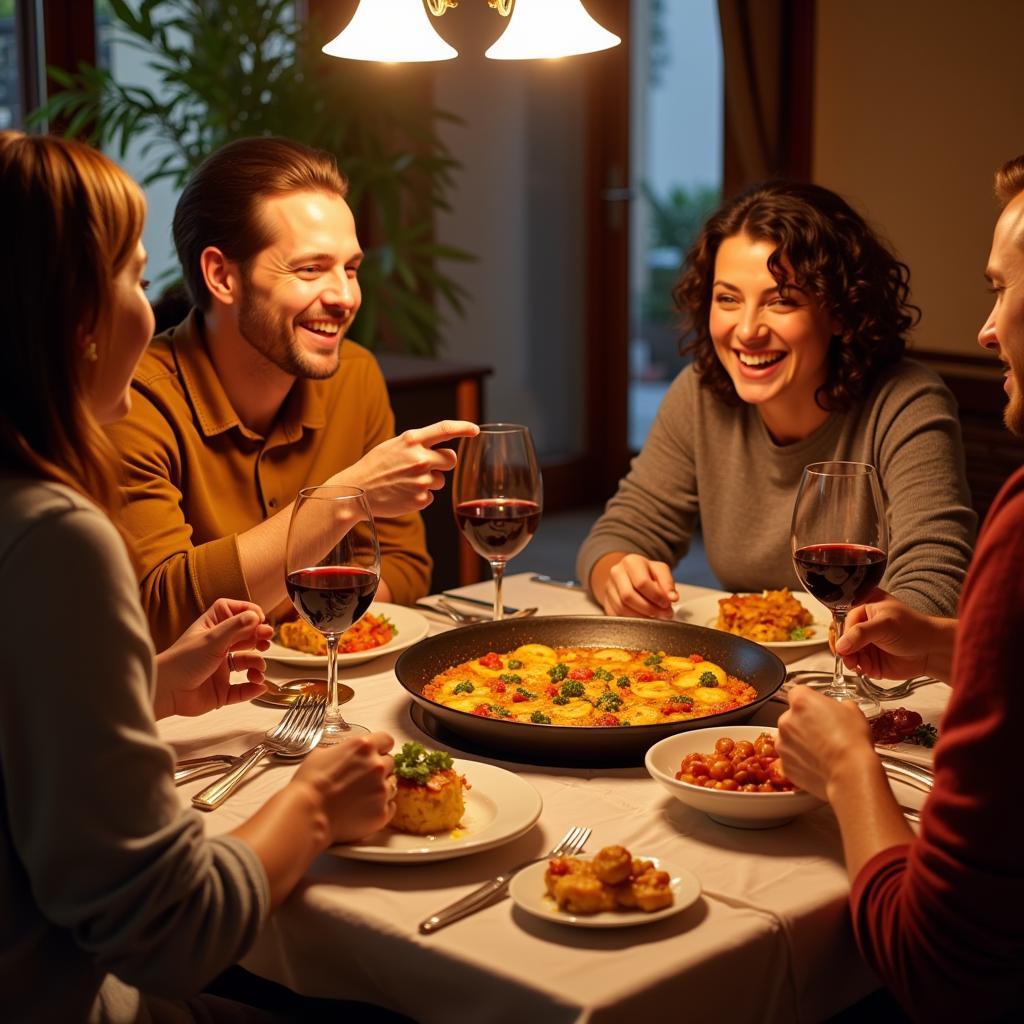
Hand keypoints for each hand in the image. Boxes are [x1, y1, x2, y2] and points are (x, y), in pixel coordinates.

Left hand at [154, 599, 272, 718]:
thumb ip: (236, 627)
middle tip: (266, 641)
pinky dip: (252, 689)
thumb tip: (256, 616)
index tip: (260, 619)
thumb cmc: (182, 660)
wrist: (165, 692)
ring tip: (259, 668)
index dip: (248, 613)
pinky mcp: (221, 691)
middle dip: (258, 638)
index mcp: (212, 630)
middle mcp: (218, 647)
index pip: (234, 612)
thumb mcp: (212, 639)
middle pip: (246, 637)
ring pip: (247, 663)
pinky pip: (242, 689)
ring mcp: (220, 669)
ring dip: (258, 664)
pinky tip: (258, 686)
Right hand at [294, 731, 395, 842]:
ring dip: (381, 787)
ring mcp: (382, 789)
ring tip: (362, 795)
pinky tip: (366, 809)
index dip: (381, 747)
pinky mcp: (382, 812)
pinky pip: (391, 806)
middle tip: (363, 778)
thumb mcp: (321, 754)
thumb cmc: (309, 783)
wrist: (308, 813)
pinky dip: (381, 807)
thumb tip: (342, 752)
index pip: (387, 740)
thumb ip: (340, 750)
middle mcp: (377, 766)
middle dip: (380, 768)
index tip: (377, 753)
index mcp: (364, 747)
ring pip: (393, 784)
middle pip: (391, 762)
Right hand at [332, 420, 479, 517]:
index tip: (475, 429)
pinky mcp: (420, 500)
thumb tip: (443, 447)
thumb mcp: (394, 446)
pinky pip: (431, 496)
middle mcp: (419, 459)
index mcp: (411, 440)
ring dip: (429, 481)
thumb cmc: (375, 467)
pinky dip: (420, 496)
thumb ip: (418, 444)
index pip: (444, 429)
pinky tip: (403, 493)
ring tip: (405, 482)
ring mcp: (421, 480)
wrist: (356, 492)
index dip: (463, 428)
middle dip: (443, 463)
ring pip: (441, 480)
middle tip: (424, 466)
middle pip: (450, 460)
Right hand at [600, 553, 677, 618]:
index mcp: (631, 562)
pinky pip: (616, 616)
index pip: (642, 582)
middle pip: (629, 596)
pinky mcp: (606, 601)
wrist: (628, 574)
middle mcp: (616, 572)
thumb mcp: (660, 571)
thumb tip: (672, 597)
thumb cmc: (647, 573)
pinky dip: (632, 621)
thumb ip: (667, 583)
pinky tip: (643, 619)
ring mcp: (608, 587)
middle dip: (649, 609)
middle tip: (664, 614)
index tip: (667, 604)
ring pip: (621, 608)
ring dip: (641, 617)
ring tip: (655, 617)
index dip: (656, 596)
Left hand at [776, 686, 874, 801]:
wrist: (849, 773)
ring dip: (800, 742)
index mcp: (801, 701)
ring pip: (789, 738)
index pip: (798, 693)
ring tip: (822, 751)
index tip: (819, 709)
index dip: (810, 701)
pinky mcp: (785, 765)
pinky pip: (791, 758)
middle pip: (792, 717)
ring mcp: (783, 743)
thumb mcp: (852, 710)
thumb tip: (837, 709)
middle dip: (804, 723)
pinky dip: (800, 761)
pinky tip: (818, 764)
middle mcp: (786, 720)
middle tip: (824, 733)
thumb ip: (837, 705)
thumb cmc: (852, 741)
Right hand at [836, 590, 954, 680]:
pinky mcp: (870, 658)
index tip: (843, 647)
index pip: (842, 620)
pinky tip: (868, 669)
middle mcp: (862, 624)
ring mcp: (865, 642)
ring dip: (852, 661)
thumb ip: (861, 633)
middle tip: (850, 659)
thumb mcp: (885, 625)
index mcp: (864, 606)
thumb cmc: (913, 629)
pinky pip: (857, 664)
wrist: (931, 651)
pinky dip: (860, 668)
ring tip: (860, 665)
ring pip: (847, 653)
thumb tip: (840, 645)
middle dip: (845, 650)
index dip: (841, 635)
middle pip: (841, 637)